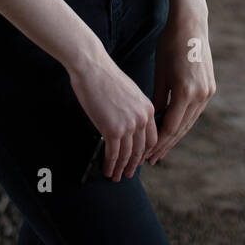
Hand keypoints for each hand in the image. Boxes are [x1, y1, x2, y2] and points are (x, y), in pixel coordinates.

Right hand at [68, 46, 158, 182]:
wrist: (92, 68)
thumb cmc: (106, 77)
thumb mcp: (129, 93)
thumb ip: (134, 110)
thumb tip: (129, 127)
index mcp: (148, 108)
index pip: (152, 139)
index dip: (145, 153)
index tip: (139, 160)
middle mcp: (142, 119)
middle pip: (141, 150)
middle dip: (134, 165)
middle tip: (128, 174)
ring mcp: (128, 125)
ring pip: (127, 155)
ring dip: (121, 168)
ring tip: (116, 176)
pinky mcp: (112, 130)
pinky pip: (113, 153)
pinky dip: (110, 164)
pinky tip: (107, 169)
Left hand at [145, 10, 214, 164]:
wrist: (191, 25)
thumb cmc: (170, 44)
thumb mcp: (159, 71)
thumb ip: (158, 97)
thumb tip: (155, 119)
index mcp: (185, 92)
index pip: (171, 126)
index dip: (159, 142)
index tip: (147, 153)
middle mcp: (200, 95)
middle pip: (182, 128)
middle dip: (167, 144)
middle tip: (152, 158)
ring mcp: (208, 92)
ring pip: (190, 121)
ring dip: (176, 135)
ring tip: (161, 148)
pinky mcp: (210, 87)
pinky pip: (195, 110)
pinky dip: (184, 121)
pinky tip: (174, 128)